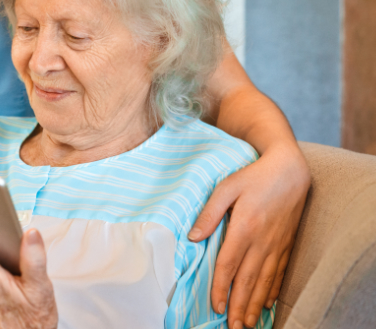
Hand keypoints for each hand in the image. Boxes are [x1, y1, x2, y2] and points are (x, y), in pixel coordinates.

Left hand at [188, 145, 309, 327]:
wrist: (289, 170)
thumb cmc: (253, 176)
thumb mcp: (226, 187)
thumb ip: (209, 213)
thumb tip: (193, 237)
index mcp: (244, 228)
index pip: (229, 265)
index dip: (221, 287)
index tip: (215, 306)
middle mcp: (262, 241)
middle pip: (248, 280)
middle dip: (239, 305)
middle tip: (233, 326)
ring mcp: (276, 245)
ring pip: (264, 281)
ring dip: (254, 304)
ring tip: (247, 322)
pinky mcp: (286, 244)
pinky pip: (279, 273)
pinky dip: (272, 290)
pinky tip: (266, 303)